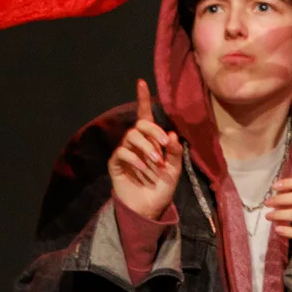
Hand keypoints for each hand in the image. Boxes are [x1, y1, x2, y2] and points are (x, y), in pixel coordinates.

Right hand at [109, 79, 183, 221]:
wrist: (149, 209)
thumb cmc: (162, 188)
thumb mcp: (174, 170)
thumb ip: (175, 153)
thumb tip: (172, 135)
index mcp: (150, 141)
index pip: (145, 116)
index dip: (143, 99)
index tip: (141, 82)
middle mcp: (136, 143)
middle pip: (140, 125)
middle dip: (154, 132)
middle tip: (165, 146)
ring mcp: (125, 153)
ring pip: (132, 136)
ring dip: (147, 147)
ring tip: (156, 162)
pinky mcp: (116, 164)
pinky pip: (123, 153)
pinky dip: (136, 160)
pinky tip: (145, 170)